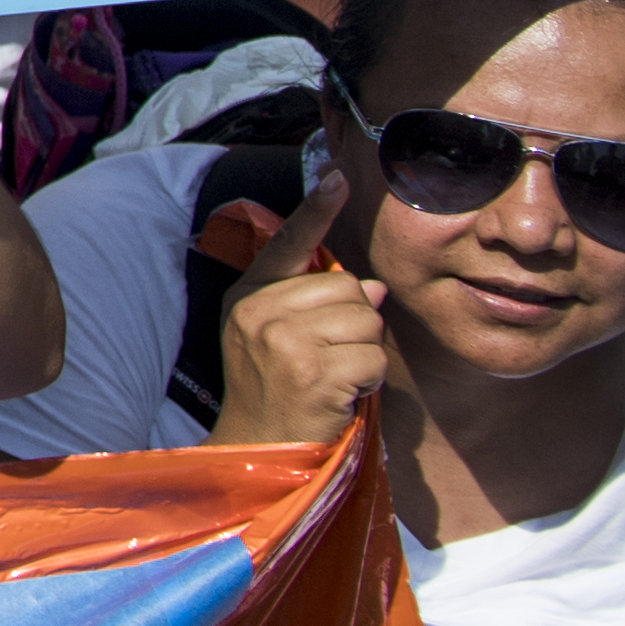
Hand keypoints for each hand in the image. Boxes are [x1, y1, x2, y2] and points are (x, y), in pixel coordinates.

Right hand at [209, 175, 393, 446]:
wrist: (258, 449)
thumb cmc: (274, 392)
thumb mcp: (275, 338)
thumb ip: (314, 305)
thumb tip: (375, 288)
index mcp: (249, 296)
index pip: (289, 243)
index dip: (317, 209)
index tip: (338, 176)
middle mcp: (260, 311)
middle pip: (349, 287)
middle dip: (356, 322)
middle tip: (328, 358)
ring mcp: (283, 341)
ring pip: (366, 320)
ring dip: (364, 353)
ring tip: (333, 377)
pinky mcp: (312, 372)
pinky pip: (373, 358)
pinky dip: (369, 381)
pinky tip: (342, 395)